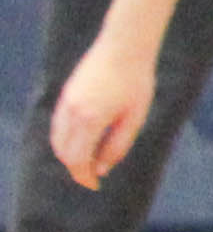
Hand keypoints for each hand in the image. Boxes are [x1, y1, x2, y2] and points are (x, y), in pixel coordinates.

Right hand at [47, 34, 153, 189]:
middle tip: (93, 176)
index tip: (94, 185)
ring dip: (69, 154)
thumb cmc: (137, 81)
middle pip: (64, 152)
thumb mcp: (134, 118)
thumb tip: (102, 169)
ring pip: (57, 140)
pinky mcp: (66, 94)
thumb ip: (118, 146)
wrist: (125, 46)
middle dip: (76, 168)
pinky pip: (58, 125)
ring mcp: (65, 102)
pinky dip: (66, 139)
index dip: (83, 176)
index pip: (77, 160)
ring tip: (90, 160)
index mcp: (89, 120)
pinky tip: (84, 141)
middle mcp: (71, 113)